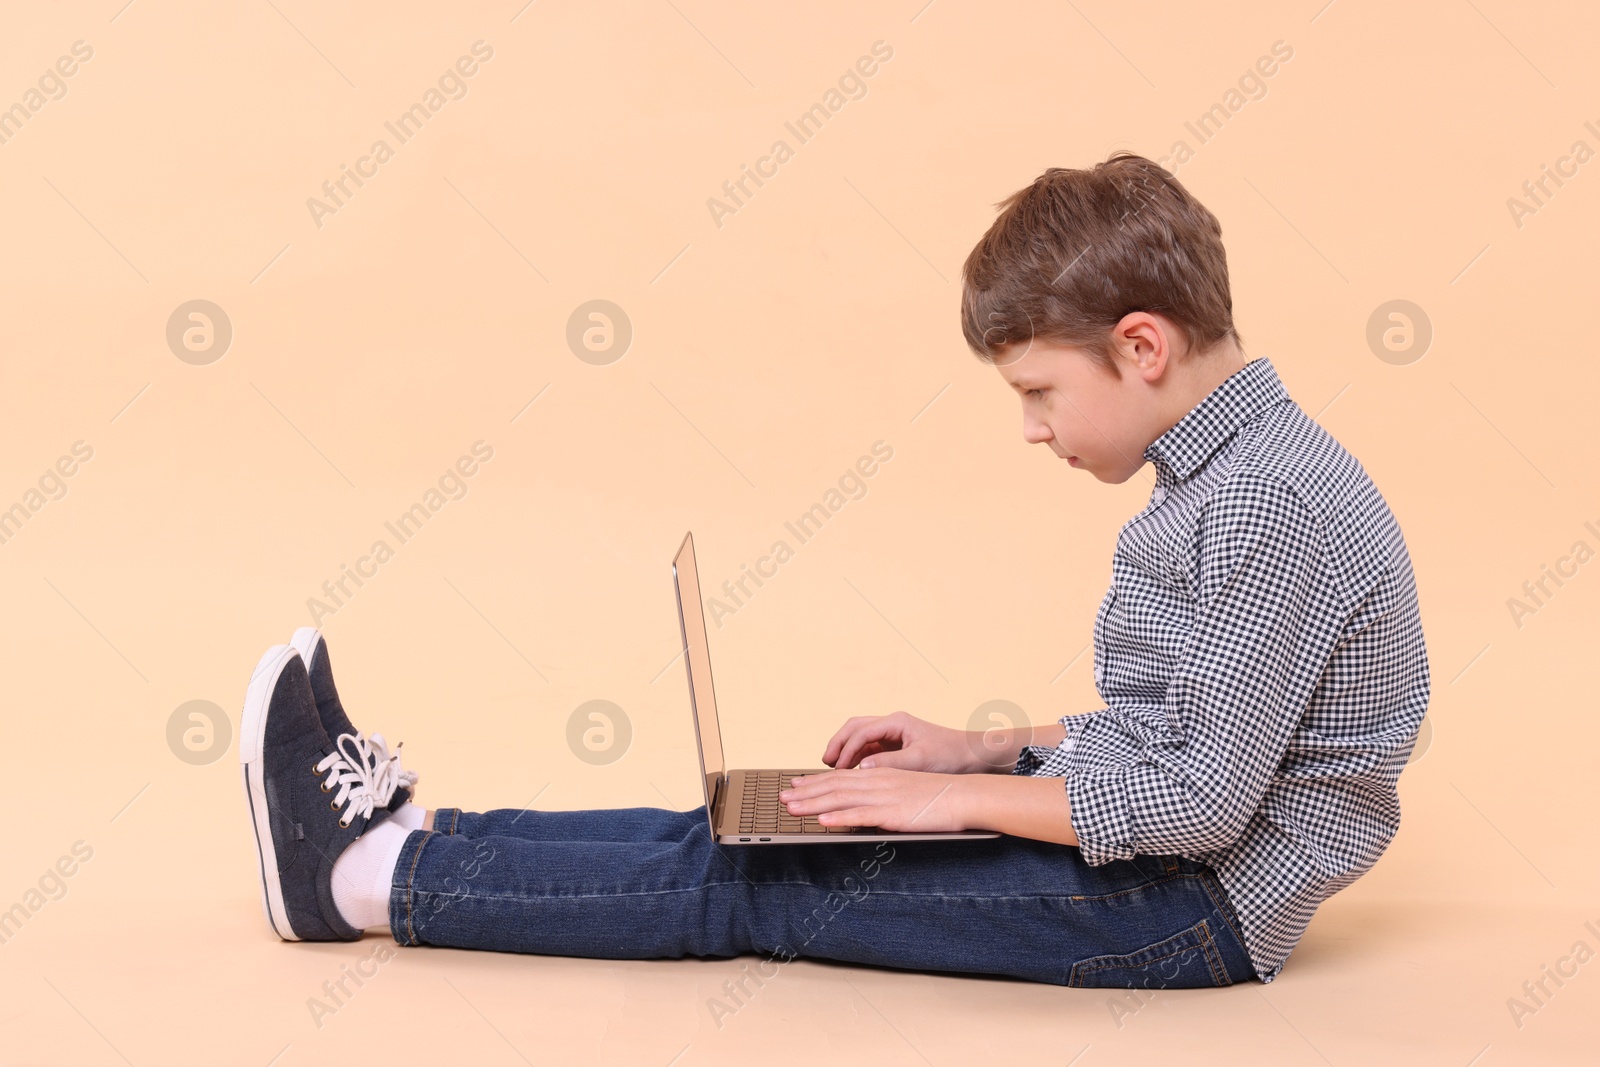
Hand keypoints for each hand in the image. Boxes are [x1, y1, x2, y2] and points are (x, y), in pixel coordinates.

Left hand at [780, 767, 968, 831]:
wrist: (965, 796)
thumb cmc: (940, 797)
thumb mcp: (906, 791)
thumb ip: (883, 798)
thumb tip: (865, 808)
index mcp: (880, 775)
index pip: (841, 778)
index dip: (815, 783)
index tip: (795, 786)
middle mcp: (877, 781)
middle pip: (834, 786)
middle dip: (805, 792)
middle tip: (782, 798)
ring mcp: (884, 796)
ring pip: (841, 798)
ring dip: (813, 804)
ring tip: (791, 809)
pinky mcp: (893, 812)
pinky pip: (861, 815)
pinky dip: (839, 817)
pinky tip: (823, 821)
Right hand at [821, 710, 989, 774]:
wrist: (971, 756)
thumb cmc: (950, 755)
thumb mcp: (920, 761)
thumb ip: (889, 763)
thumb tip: (861, 768)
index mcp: (897, 722)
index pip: (861, 731)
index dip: (846, 749)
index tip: (837, 767)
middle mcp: (892, 724)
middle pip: (854, 727)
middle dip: (838, 743)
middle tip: (825, 763)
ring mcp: (892, 734)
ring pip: (859, 737)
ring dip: (845, 750)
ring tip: (832, 767)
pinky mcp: (895, 746)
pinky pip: (868, 748)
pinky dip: (856, 757)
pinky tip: (850, 772)